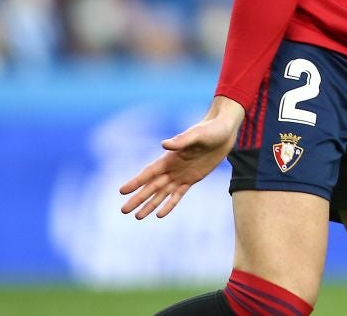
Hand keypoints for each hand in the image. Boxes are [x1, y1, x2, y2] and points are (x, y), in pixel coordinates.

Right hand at [119, 97, 244, 218]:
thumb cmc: (210, 129)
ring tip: (137, 217)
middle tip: (123, 211)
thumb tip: (164, 144)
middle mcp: (172, 168)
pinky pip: (178, 194)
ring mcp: (181, 174)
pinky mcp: (192, 179)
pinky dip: (169, 204)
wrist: (224, 131)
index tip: (121, 191)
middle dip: (138, 198)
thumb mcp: (198, 135)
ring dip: (150, 204)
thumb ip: (181, 141)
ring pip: (162, 193)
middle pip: (152, 186)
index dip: (136, 182)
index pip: (149, 173)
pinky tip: (159, 214)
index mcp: (170, 158)